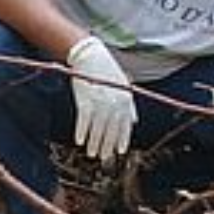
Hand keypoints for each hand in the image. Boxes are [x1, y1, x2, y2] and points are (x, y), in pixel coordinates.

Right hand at [67, 35, 135, 161]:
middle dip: (107, 145)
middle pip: (111, 130)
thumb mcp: (124, 85)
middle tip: (103, 157)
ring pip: (98, 129)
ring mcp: (100, 103)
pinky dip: (82, 132)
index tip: (119, 151)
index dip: (122, 139)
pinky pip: (84, 121)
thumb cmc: (106, 69)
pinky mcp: (85, 101)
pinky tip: (79, 141)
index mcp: (126, 100)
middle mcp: (115, 103)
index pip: (125, 125)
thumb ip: (129, 105)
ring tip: (91, 153)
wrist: (89, 55)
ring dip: (94, 143)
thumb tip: (134, 121)